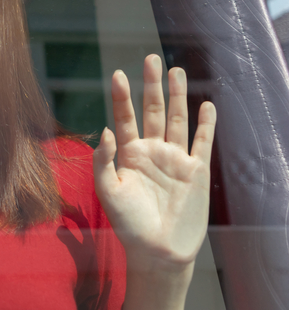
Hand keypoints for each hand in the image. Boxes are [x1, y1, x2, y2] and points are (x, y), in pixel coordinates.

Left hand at [93, 54, 216, 271]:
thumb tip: (105, 129)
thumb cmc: (127, 224)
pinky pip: (201, 142)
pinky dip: (205, 124)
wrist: (157, 251)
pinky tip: (206, 104)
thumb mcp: (108, 192)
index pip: (124, 118)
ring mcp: (175, 159)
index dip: (122, 97)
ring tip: (176, 71)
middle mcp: (152, 151)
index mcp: (128, 154)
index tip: (118, 74)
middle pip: (153, 111)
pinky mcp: (196, 171)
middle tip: (151, 58)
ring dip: (178, 96)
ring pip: (178, 120)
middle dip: (152, 86)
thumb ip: (103, 160)